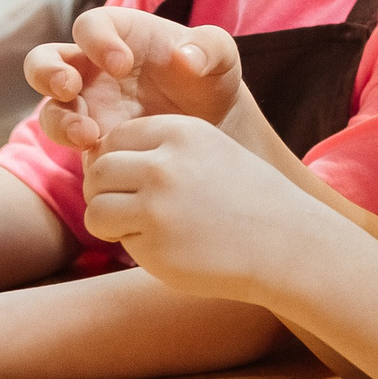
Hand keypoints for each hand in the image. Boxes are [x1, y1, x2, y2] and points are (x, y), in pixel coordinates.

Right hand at [25, 6, 243, 151]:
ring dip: (59, 120)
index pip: (90, 26)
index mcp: (118, 35)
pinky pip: (70, 146)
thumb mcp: (221, 56)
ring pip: (50, 109)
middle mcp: (92, 69)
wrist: (215, 124)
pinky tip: (103, 158)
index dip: (97, 41)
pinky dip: (78, 151)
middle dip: (47, 72)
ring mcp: (88, 107)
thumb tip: (185, 58)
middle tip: (69, 87)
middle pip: (44, 62)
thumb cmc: (211, 76)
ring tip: (87, 134)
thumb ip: (209, 48)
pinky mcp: (92, 142)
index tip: (121, 64)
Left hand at [80, 115, 327, 305]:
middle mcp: (163, 164)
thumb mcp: (207, 151)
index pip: (115, 138)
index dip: (117, 161)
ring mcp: (157, 206)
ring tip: (143, 228)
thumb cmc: (244, 198)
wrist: (286, 243)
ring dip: (110, 221)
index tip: (134, 180)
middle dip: (105, 192)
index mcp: (179, 132)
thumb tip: (91, 161)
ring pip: (95, 208)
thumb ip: (157, 149)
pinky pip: (117, 241)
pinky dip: (133, 246)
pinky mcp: (154, 246)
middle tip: (129, 208)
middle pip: (98, 171)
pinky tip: (167, 246)